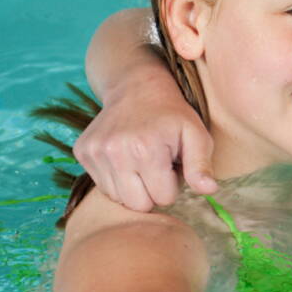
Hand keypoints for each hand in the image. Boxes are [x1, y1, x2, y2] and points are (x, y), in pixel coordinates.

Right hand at [75, 71, 216, 210]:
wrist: (136, 87)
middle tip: (158, 165)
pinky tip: (126, 157)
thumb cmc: (172, 114)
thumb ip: (201, 165)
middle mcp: (115, 152)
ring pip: (118, 198)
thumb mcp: (196, 134)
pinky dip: (116, 178)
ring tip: (142, 160)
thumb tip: (209, 190)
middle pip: (138, 205)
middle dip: (152, 191)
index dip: (172, 183)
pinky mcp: (82, 152)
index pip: (164, 198)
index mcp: (146, 149)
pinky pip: (102, 186)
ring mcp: (95, 152)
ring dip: (133, 186)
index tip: (172, 163)